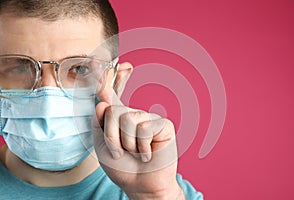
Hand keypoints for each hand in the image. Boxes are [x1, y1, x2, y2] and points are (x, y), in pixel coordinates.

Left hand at [92, 63, 184, 198]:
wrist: (140, 184)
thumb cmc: (121, 165)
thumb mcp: (101, 144)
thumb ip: (98, 122)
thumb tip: (103, 102)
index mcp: (118, 117)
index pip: (114, 91)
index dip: (111, 75)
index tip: (109, 59)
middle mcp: (133, 114)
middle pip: (113, 110)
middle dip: (111, 137)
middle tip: (120, 152)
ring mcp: (149, 118)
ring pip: (128, 120)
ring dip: (126, 144)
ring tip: (135, 154)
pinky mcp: (163, 125)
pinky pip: (144, 129)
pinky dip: (143, 148)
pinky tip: (148, 155)